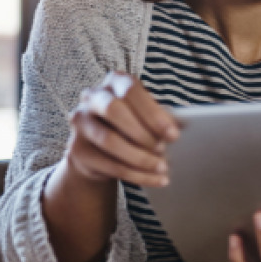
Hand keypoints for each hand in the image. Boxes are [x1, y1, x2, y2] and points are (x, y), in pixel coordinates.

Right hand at [64, 72, 180, 187]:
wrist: (100, 147)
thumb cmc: (131, 124)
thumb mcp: (146, 115)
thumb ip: (160, 117)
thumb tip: (183, 126)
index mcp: (114, 82)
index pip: (131, 91)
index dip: (153, 113)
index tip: (173, 134)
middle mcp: (92, 97)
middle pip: (114, 111)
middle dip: (143, 133)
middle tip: (164, 150)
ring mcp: (81, 123)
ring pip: (109, 141)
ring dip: (140, 158)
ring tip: (162, 168)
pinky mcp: (76, 150)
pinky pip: (109, 165)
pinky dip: (136, 175)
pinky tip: (155, 180)